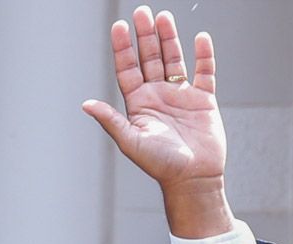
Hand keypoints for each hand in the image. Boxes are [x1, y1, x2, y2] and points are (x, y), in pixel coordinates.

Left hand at [82, 8, 232, 236]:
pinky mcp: (204, 100)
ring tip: (164, 17)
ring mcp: (181, 96)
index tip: (119, 26)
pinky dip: (204, 56)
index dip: (123, 48)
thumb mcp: (131, 141)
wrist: (193, 178)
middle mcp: (158, 96)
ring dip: (170, 39)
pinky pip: (205, 72)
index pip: (127, 69)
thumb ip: (111, 120)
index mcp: (138, 104)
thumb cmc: (160, 165)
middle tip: (142, 11)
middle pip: (150, 58)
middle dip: (145, 36)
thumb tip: (86, 105)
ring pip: (174, 60)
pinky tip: (200, 38)